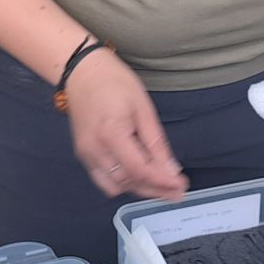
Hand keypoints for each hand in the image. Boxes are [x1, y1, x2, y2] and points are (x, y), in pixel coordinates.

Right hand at [64, 49, 188, 200]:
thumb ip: (156, 143)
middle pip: (128, 182)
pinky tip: (139, 177)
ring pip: (115, 186)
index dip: (162, 182)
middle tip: (177, 191)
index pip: (140, 170)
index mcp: (111, 134)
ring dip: (139, 189)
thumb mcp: (143, 108)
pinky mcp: (83, 155)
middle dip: (155, 190)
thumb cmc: (114, 82)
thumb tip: (171, 170)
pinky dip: (123, 183)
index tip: (181, 186)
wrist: (83, 72)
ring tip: (160, 185)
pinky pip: (104, 180)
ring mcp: (86, 154)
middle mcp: (94, 149)